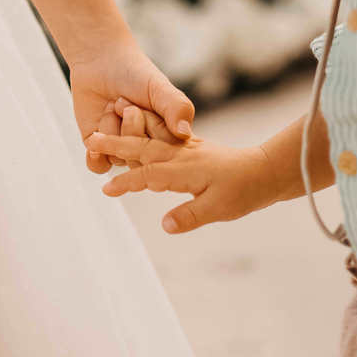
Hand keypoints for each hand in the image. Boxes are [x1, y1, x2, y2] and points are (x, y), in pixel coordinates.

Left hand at [69, 40, 193, 174]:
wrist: (101, 61)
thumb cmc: (136, 72)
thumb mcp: (160, 87)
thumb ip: (177, 107)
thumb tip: (185, 133)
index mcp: (168, 137)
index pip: (164, 152)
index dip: (151, 130)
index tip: (142, 106)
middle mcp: (147, 147)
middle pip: (140, 158)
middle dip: (130, 127)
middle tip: (124, 103)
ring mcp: (123, 149)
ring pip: (118, 159)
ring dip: (110, 131)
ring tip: (111, 107)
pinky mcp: (100, 150)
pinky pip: (98, 166)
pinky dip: (95, 157)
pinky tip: (94, 138)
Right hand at [86, 129, 273, 234]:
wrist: (265, 169)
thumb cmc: (244, 191)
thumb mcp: (219, 209)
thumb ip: (190, 216)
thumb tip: (164, 225)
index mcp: (184, 170)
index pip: (147, 175)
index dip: (126, 182)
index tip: (105, 189)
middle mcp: (181, 155)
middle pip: (142, 148)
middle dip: (116, 145)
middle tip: (91, 140)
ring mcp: (185, 150)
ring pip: (149, 140)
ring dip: (126, 137)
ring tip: (105, 132)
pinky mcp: (191, 149)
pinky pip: (161, 139)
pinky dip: (143, 136)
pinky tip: (137, 138)